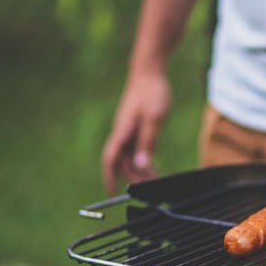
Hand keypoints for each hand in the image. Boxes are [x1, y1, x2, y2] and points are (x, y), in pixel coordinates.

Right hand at [101, 72, 170, 193]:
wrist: (149, 72)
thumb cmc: (152, 92)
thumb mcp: (154, 119)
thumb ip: (148, 142)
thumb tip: (141, 166)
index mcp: (122, 132)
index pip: (110, 160)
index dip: (109, 177)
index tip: (111, 193)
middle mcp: (122, 134)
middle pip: (123, 163)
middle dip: (133, 179)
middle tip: (150, 191)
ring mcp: (128, 131)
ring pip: (130, 158)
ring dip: (140, 171)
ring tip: (156, 182)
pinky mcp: (135, 128)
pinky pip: (136, 150)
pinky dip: (143, 161)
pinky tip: (153, 168)